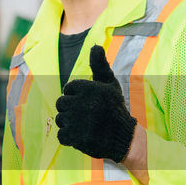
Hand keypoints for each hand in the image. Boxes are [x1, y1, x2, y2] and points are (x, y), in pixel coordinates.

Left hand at [54, 45, 136, 161]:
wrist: (124, 138)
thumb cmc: (114, 108)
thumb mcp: (109, 84)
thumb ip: (100, 65)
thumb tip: (95, 46)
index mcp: (90, 88)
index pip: (68, 89)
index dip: (77, 96)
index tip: (89, 102)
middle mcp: (84, 103)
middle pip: (60, 103)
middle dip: (71, 110)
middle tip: (86, 115)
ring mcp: (79, 121)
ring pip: (60, 119)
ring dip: (70, 124)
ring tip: (86, 126)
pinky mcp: (76, 138)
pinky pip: (61, 136)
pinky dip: (70, 138)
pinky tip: (83, 136)